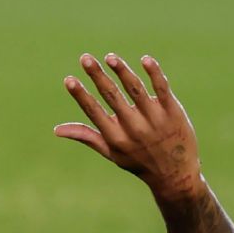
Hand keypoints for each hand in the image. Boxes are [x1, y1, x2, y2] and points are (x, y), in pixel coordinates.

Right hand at [55, 53, 202, 199]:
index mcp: (116, 138)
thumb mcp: (112, 153)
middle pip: (112, 96)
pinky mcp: (173, 112)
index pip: (94, 112)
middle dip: (97, 76)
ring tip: (110, 57)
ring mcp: (155, 120)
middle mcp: (134, 129)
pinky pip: (162, 89)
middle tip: (85, 58)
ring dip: (122, 71)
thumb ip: (87, 137)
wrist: (177, 175)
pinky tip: (145, 59)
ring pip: (136, 90)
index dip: (81, 96)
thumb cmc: (139, 162)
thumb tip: (56, 129)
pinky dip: (154, 73)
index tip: (69, 79)